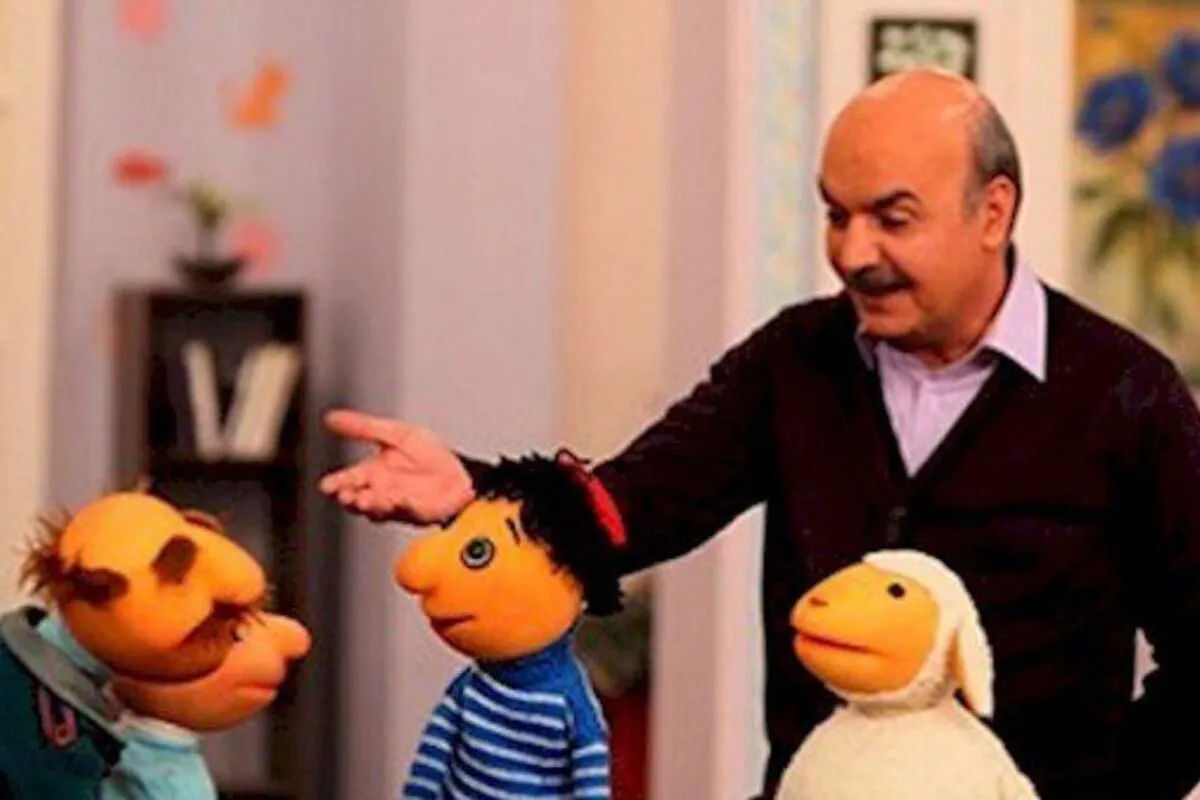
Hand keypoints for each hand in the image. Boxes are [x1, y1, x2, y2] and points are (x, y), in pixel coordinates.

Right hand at [318, 409, 474, 523]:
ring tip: (366, 499)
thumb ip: (363, 427)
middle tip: (346, 495)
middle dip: (350, 498)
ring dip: (370, 504)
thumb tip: (333, 418)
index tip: (327, 485)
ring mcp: (396, 503)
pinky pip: (405, 510)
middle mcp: (382, 490)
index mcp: (375, 471)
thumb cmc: (432, 456)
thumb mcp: (396, 433)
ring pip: (376, 508)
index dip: (337, 483)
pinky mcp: (413, 512)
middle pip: (358, 498)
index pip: (349, 479)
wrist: (460, 472)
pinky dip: (400, 506)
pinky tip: (397, 500)